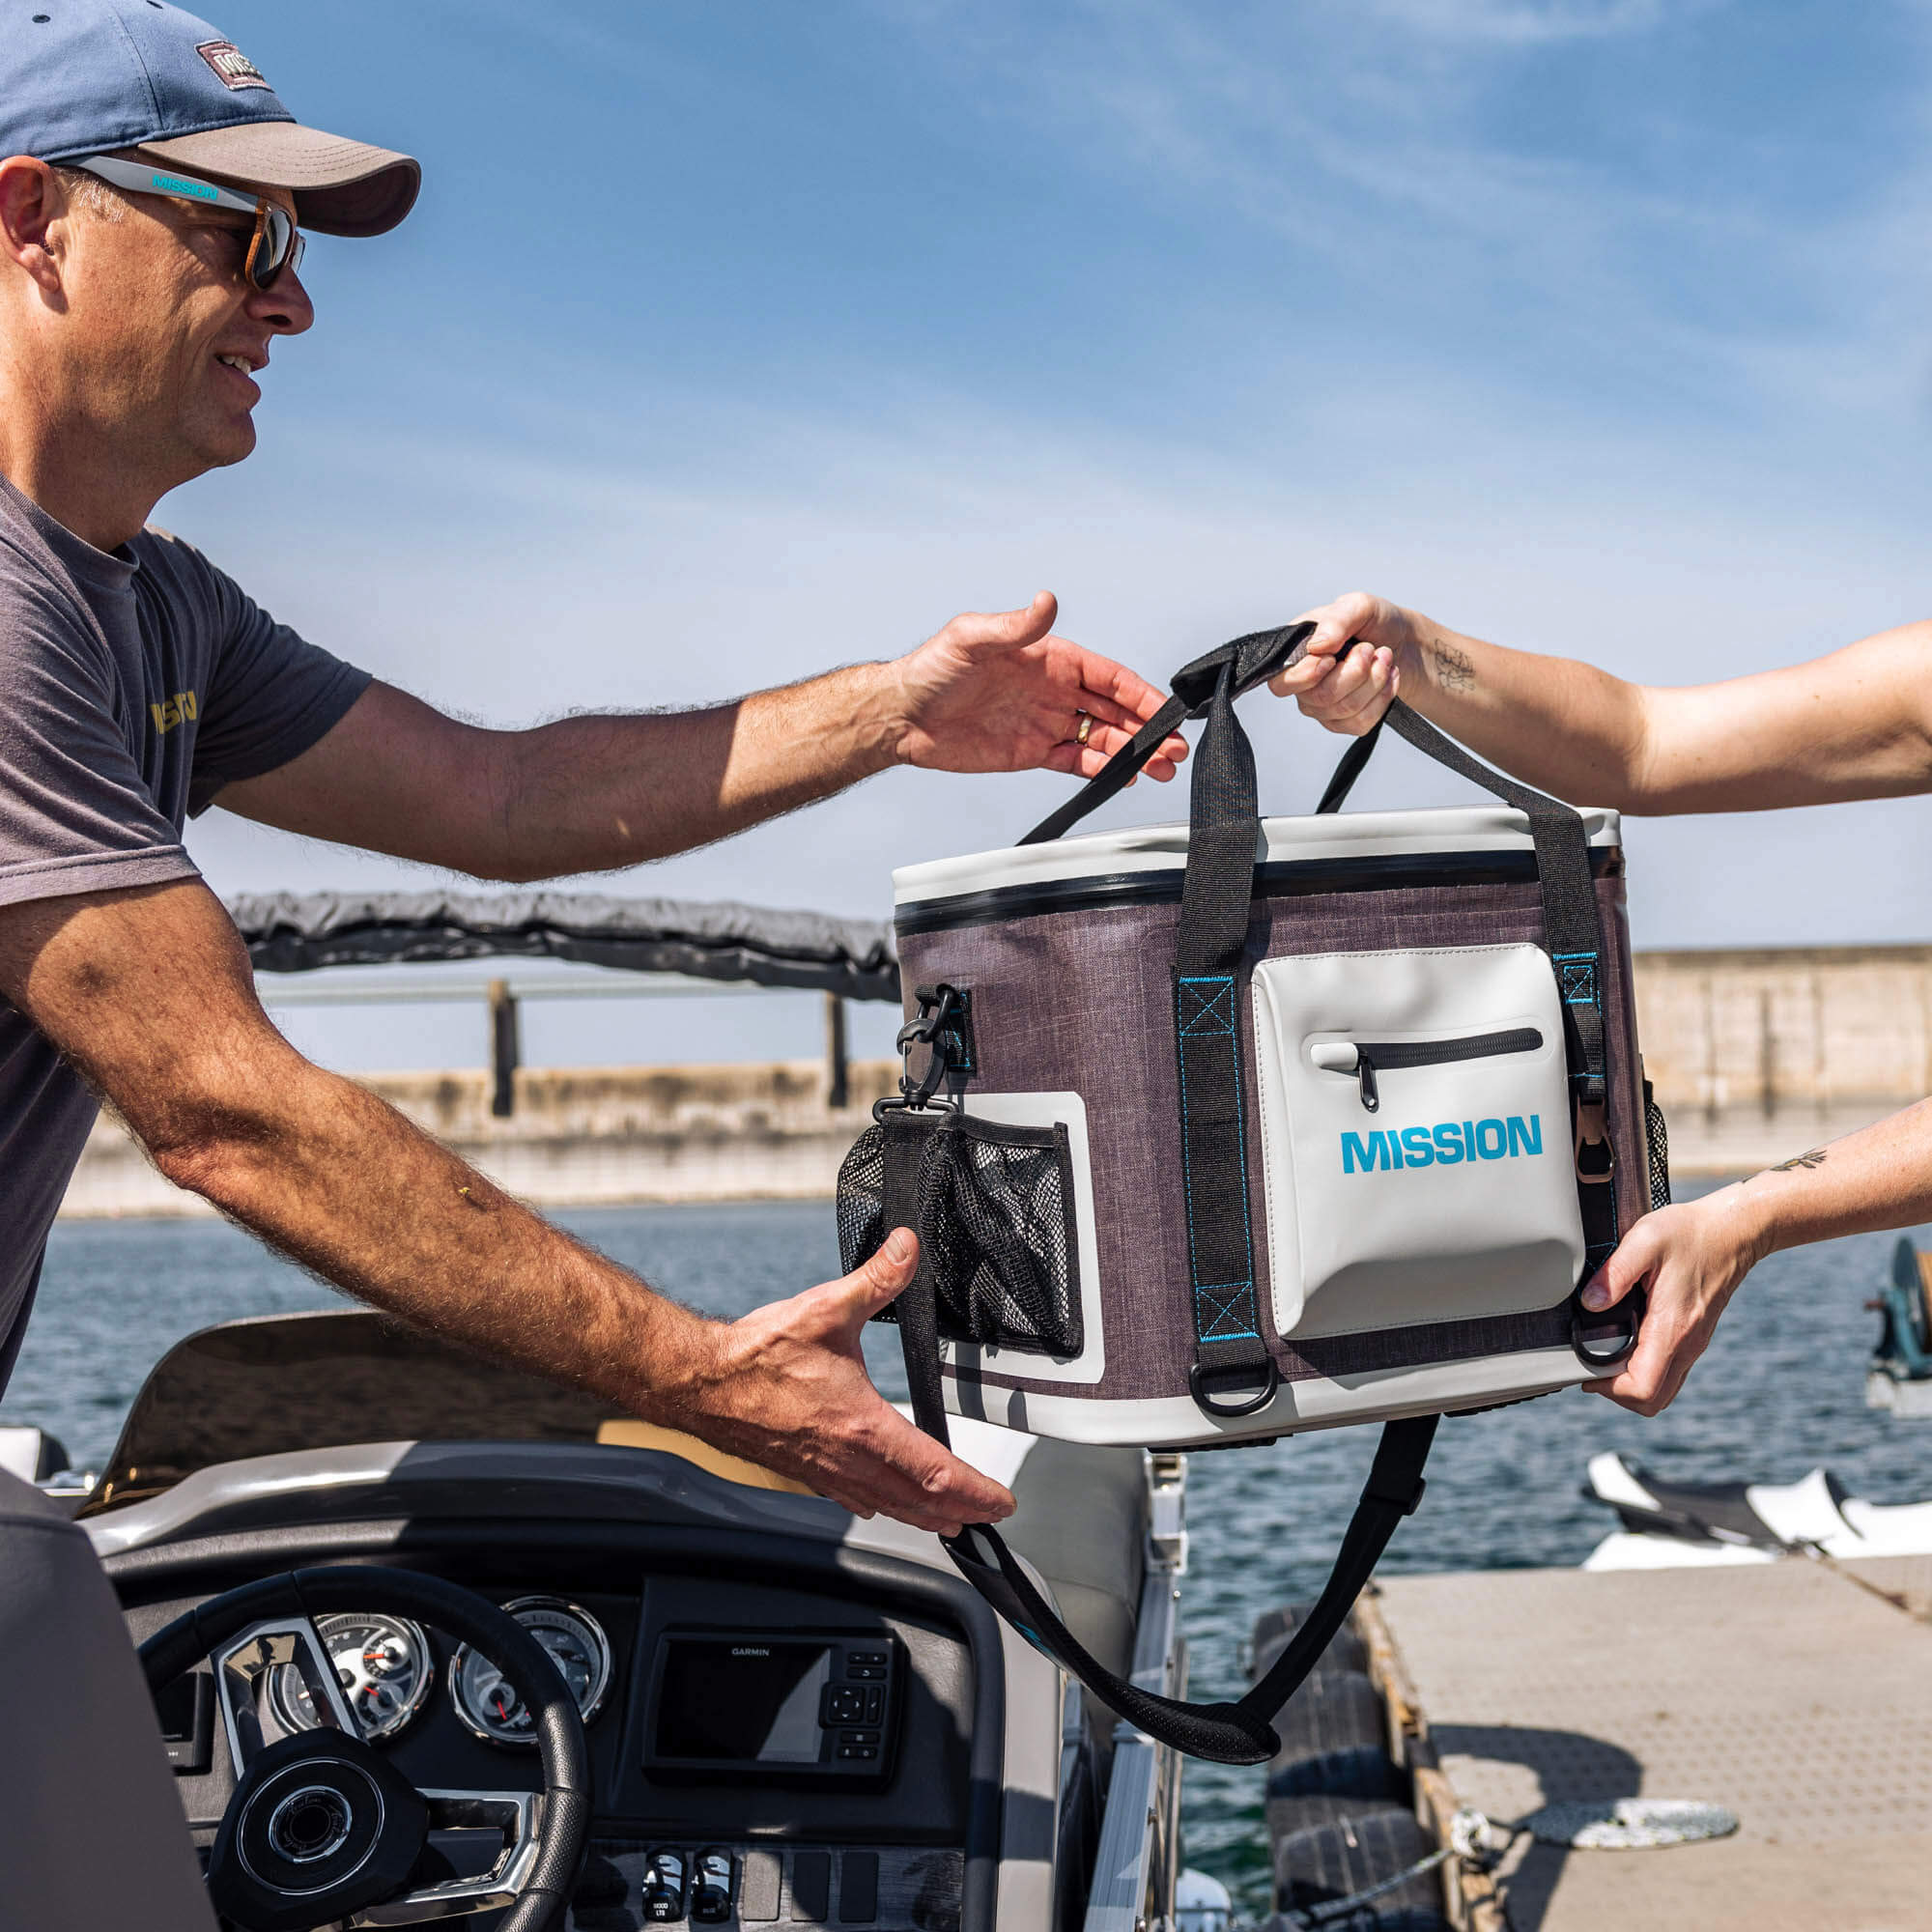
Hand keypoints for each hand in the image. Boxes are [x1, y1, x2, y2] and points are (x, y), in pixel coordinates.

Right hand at [652, 1229, 1015, 1536]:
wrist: (700, 1382)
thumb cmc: (756, 1354)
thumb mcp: (827, 1308)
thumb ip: (877, 1278)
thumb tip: (908, 1248)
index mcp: (863, 1425)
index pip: (937, 1472)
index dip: (977, 1491)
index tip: (1002, 1501)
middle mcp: (848, 1458)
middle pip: (919, 1502)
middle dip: (962, 1512)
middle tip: (989, 1516)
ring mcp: (825, 1470)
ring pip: (888, 1506)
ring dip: (925, 1516)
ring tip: (952, 1520)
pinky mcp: (804, 1469)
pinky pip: (855, 1498)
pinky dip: (883, 1506)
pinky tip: (883, 1503)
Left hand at [890, 591, 1187, 780]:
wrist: (900, 716)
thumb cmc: (932, 669)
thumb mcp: (972, 639)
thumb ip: (1015, 625)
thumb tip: (1047, 601)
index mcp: (1050, 658)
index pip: (1107, 676)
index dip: (1140, 693)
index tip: (1165, 711)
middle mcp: (1053, 690)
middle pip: (1113, 710)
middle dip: (1147, 729)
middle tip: (1174, 749)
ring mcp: (1045, 722)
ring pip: (1101, 738)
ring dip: (1133, 752)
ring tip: (1162, 769)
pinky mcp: (1030, 752)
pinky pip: (1075, 762)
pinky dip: (1101, 769)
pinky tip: (1124, 777)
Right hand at [1268, 591, 1416, 735]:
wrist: (1405, 642)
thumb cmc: (1376, 622)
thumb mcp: (1359, 606)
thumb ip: (1336, 620)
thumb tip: (1317, 646)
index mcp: (1296, 654)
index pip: (1282, 682)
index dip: (1308, 675)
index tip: (1334, 656)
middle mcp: (1304, 685)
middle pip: (1320, 698)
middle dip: (1356, 672)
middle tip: (1370, 649)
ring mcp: (1323, 707)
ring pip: (1345, 710)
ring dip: (1374, 681)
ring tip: (1385, 658)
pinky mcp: (1346, 721)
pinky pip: (1360, 723)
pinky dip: (1382, 698)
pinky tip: (1388, 678)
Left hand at [1577, 1186, 1768, 1414]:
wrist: (1733, 1231)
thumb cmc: (1691, 1233)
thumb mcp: (1645, 1240)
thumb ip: (1614, 1273)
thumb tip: (1590, 1303)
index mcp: (1673, 1328)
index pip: (1643, 1389)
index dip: (1610, 1390)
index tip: (1587, 1370)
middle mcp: (1687, 1345)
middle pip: (1653, 1400)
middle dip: (1618, 1393)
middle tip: (1591, 1365)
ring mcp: (1694, 1344)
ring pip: (1663, 1389)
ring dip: (1631, 1384)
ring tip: (1604, 1355)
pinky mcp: (1694, 1337)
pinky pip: (1669, 1371)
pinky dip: (1645, 1370)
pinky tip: (1626, 1342)